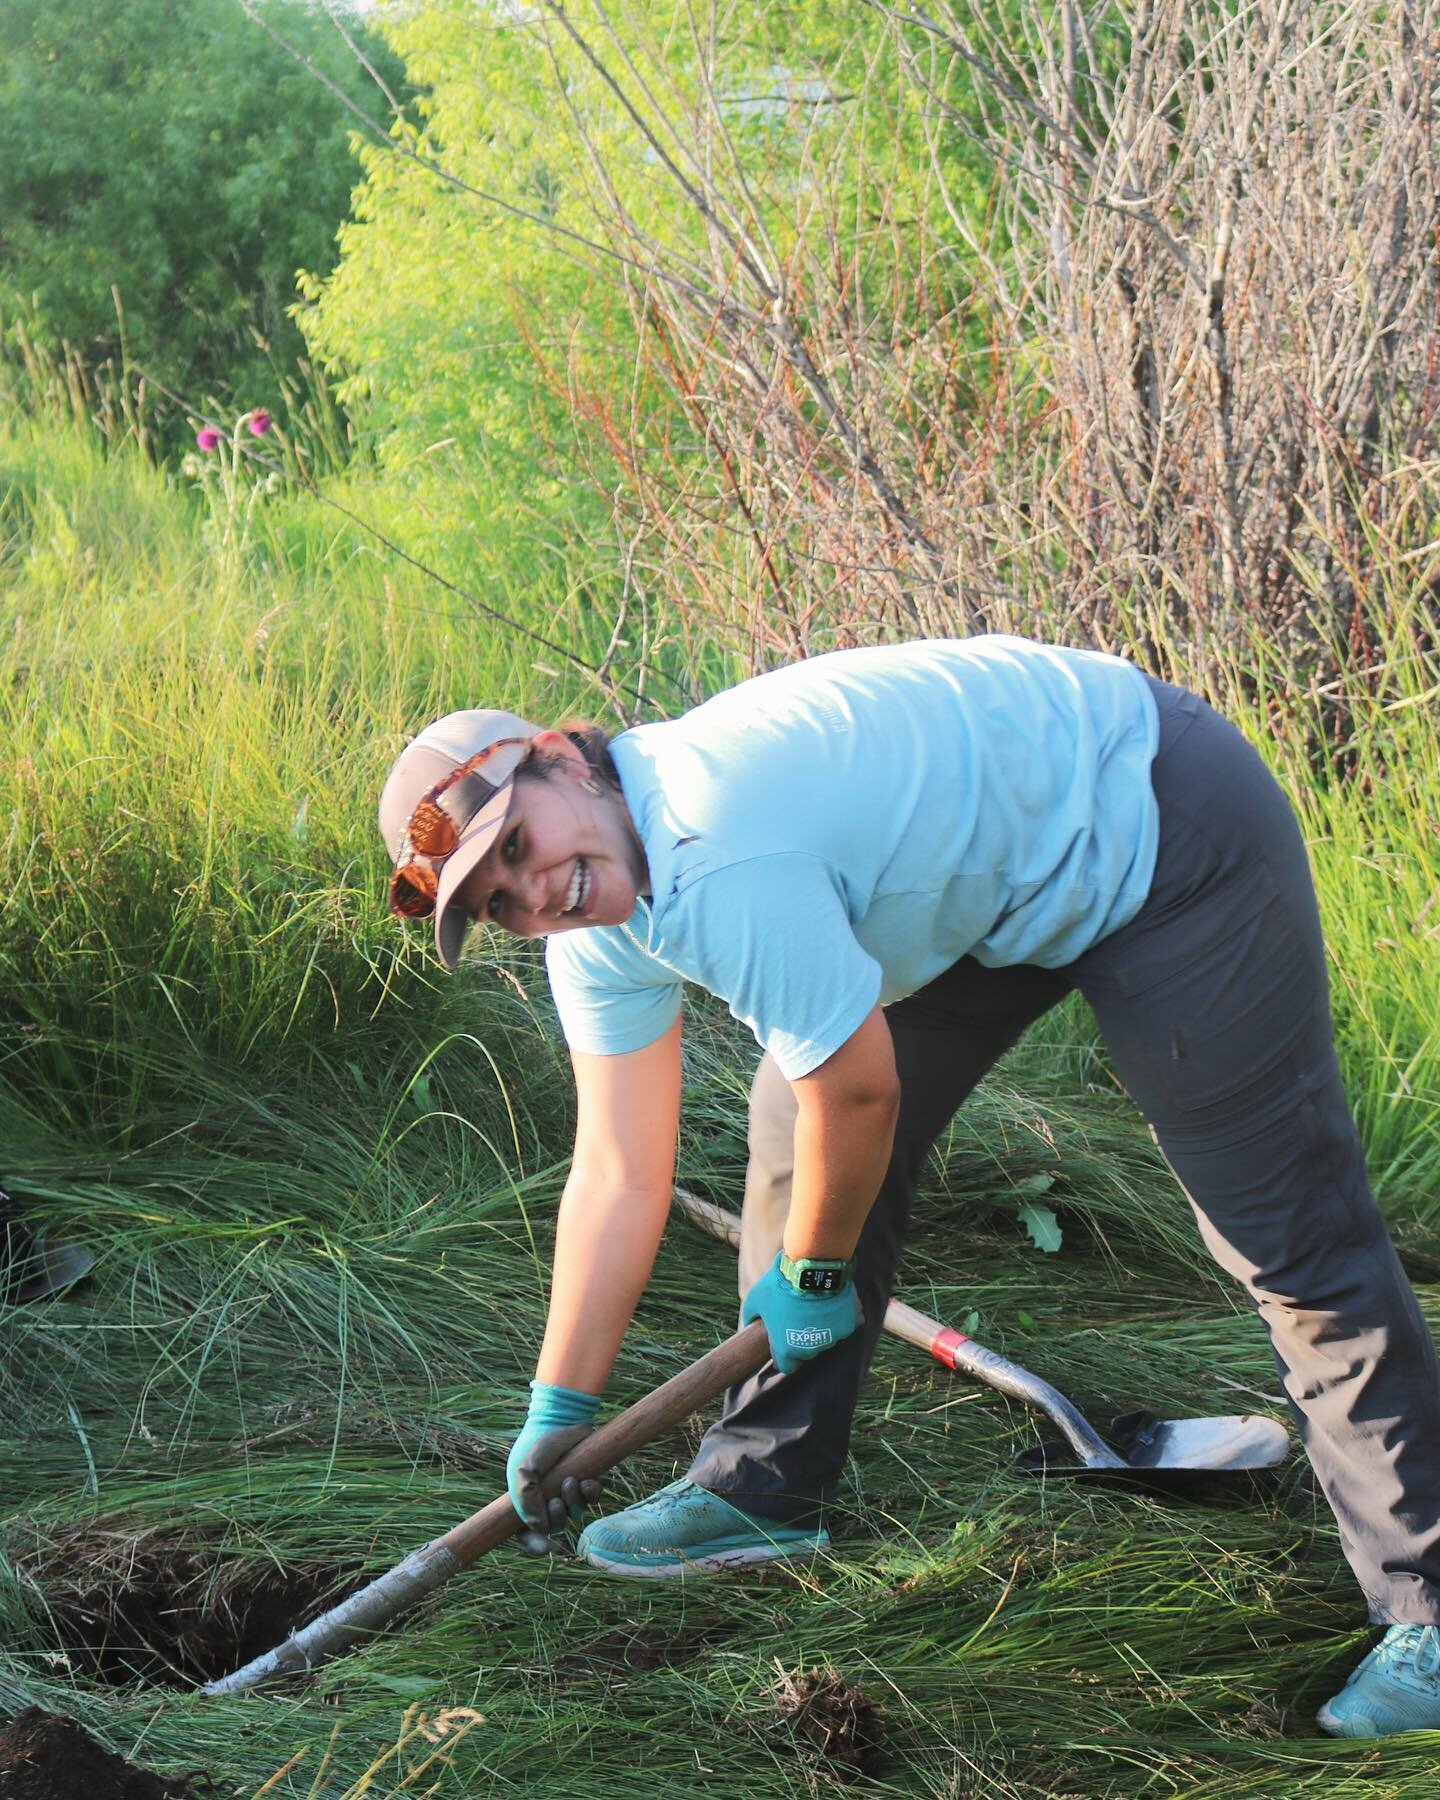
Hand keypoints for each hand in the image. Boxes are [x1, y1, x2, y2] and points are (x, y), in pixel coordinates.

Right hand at [506, 1380, 603, 1554]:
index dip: (536, 1545)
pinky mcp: (587, 1481)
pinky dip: (590, 1493)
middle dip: (557, 1518)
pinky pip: (592, 1499)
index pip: (528, 1534)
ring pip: (575, 1514)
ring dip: (573, 1503)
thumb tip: (539, 1528)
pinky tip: (585, 1480)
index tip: (548, 1547)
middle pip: (555, 1527)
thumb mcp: (525, 1471)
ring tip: (571, 1481)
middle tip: (555, 1501)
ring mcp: (568, 1491)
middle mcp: (547, 1499)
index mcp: (527, 1500)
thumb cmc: (538, 1443)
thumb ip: (526, 1500)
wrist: (561, 1419)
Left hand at [740, 1252, 859, 1374]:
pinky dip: (838, 1318)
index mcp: (785, 1348)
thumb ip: (750, 1314)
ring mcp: (830, 1339)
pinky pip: (841, 1326)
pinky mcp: (846, 1326)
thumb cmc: (780, 1285)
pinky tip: (831, 1302)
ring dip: (820, 1328)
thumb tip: (747, 1322)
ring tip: (815, 1306)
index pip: (786, 1366)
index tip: (783, 1341)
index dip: (783, 1356)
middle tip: (798, 1318)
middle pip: (806, 1352)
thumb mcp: (756, 1298)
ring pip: (825, 1339)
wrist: (811, 1268)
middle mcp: (809, 1349)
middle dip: (801, 1339)